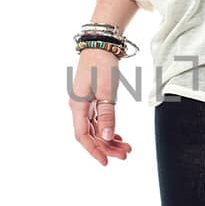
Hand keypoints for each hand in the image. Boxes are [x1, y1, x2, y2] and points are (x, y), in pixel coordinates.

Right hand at [69, 48, 132, 166]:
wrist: (101, 43)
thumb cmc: (102, 65)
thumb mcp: (107, 91)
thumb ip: (107, 115)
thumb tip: (107, 137)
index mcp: (78, 106)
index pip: (83, 136)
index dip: (94, 151)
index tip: (106, 162)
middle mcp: (78, 106)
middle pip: (91, 134)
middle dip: (107, 146)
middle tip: (126, 154)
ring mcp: (85, 102)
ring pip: (96, 127)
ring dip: (110, 138)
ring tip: (126, 147)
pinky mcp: (92, 98)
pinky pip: (98, 119)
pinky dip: (108, 128)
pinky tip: (118, 135)